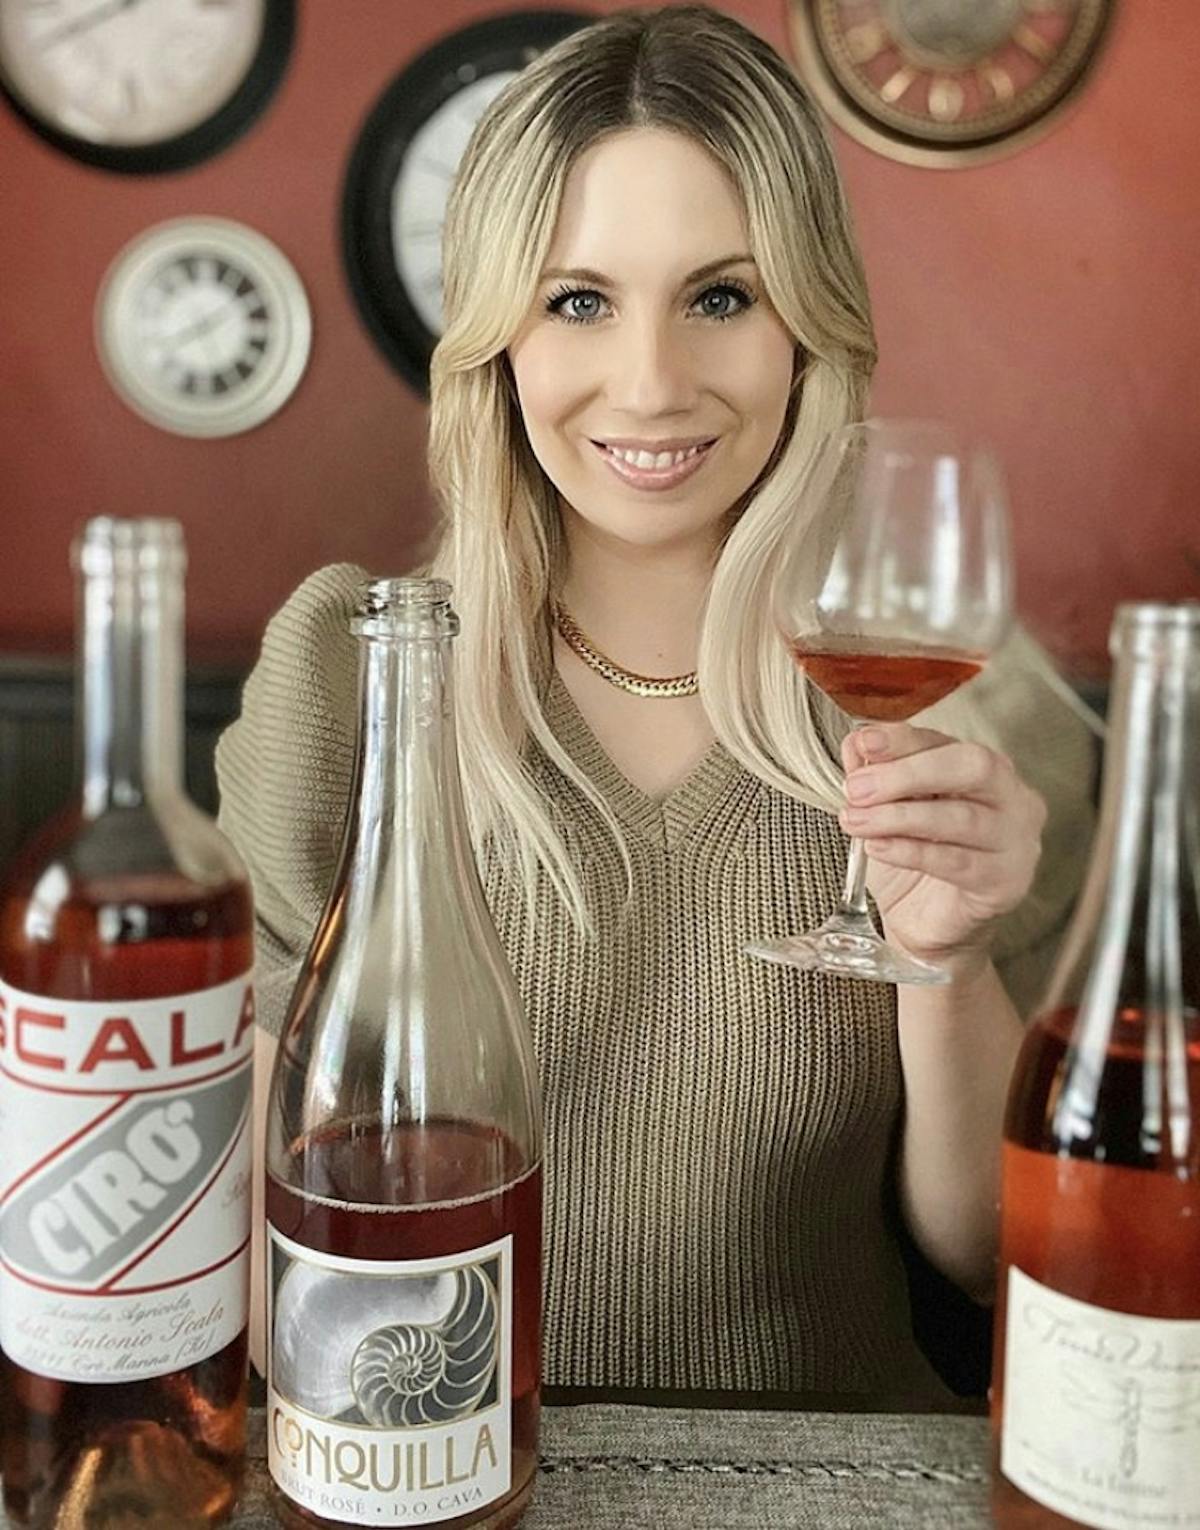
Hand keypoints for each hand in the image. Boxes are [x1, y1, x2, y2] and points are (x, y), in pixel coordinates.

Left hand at [837, 724, 1045, 974]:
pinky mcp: (1007, 882)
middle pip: (972, 767)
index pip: (946, 741)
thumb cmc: (914, 860)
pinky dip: (912, 852)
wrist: (928, 926)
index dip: (903, 740)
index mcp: (982, 769)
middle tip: (858, 788)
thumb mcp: (886, 811)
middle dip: (908, 773)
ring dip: (899, 816)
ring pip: (962, 817)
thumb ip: (875, 775)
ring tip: (856, 821)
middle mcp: (1011, 797)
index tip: (864, 742)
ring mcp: (1016, 841)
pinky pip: (958, 862)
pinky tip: (879, 848)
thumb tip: (857, 743)